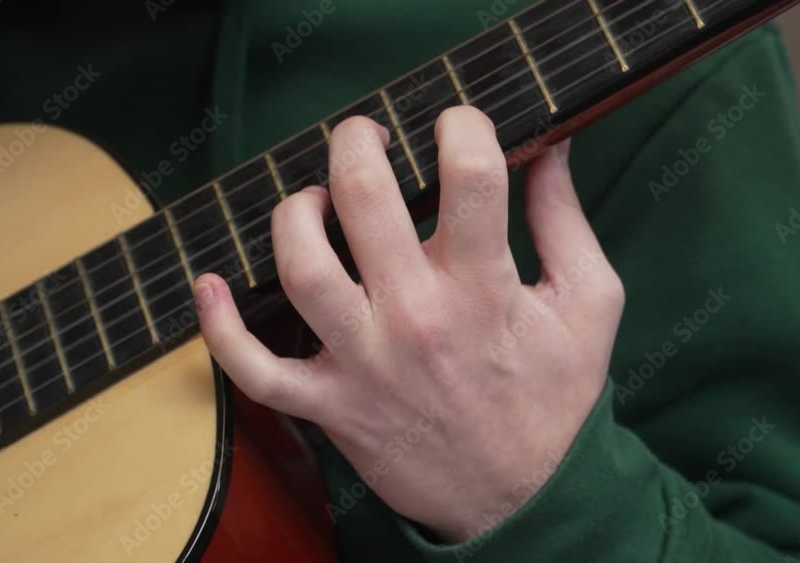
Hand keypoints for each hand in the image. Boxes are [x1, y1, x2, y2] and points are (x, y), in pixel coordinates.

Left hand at [194, 106, 623, 540]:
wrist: (520, 498)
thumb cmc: (553, 400)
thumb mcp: (589, 306)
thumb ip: (566, 222)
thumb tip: (550, 148)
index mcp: (485, 289)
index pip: (470, 177)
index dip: (463, 126)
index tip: (459, 124)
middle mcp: (416, 319)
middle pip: (363, 200)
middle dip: (358, 144)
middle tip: (367, 136)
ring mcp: (364, 364)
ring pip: (301, 270)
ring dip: (294, 215)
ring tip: (313, 200)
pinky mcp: (330, 405)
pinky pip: (256, 371)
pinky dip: (220, 329)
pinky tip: (210, 284)